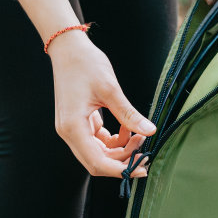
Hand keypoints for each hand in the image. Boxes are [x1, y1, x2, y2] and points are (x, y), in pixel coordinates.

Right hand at [48, 32, 153, 177]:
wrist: (68, 48)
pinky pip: (98, 141)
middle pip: (97, 161)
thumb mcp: (110, 89)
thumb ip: (129, 114)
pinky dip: (114, 139)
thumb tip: (150, 131)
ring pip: (98, 152)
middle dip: (122, 160)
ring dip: (120, 149)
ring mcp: (72, 128)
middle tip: (145, 151)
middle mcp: (69, 132)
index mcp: (73, 127)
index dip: (119, 169)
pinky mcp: (78, 123)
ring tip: (139, 134)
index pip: (96, 162)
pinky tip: (127, 126)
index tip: (141, 168)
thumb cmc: (86, 64)